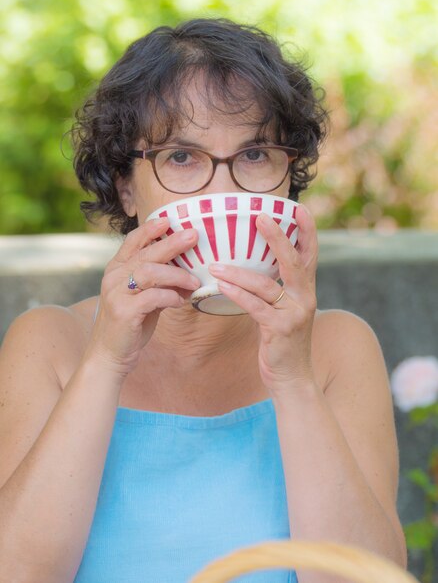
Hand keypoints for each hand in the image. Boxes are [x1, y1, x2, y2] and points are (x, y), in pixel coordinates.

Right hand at [85, 218, 200, 376]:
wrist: (110, 355)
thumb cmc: (131, 324)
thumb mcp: (145, 297)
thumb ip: (160, 283)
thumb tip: (190, 273)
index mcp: (117, 270)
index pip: (132, 242)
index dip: (150, 229)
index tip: (169, 220)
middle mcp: (114, 278)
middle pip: (145, 253)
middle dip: (171, 243)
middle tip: (193, 236)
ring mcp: (117, 294)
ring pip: (149, 272)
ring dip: (176, 275)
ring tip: (194, 282)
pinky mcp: (123, 312)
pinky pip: (152, 297)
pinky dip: (170, 297)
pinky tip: (180, 301)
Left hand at [208, 204, 317, 394]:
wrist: (292, 379)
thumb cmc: (282, 343)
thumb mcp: (283, 312)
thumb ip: (274, 291)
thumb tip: (248, 269)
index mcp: (306, 291)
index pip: (310, 255)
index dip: (307, 231)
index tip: (298, 208)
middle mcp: (306, 298)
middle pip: (293, 262)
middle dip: (277, 237)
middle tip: (260, 216)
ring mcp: (296, 314)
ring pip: (266, 285)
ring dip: (238, 273)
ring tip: (215, 264)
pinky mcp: (282, 330)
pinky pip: (255, 307)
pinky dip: (237, 294)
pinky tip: (220, 285)